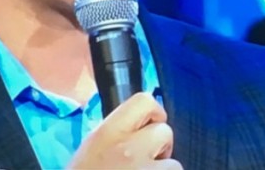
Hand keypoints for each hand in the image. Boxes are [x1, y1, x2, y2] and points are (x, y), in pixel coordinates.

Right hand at [67, 92, 181, 168]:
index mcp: (106, 134)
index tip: (148, 127)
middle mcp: (128, 148)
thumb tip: (142, 125)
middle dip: (159, 148)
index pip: (144, 101)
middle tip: (144, 164)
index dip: (153, 113)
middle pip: (165, 131)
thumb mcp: (91, 152)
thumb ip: (116, 137)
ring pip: (174, 163)